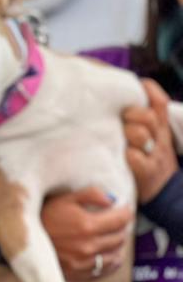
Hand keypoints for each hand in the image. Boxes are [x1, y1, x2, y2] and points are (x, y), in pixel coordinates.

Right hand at [40, 187, 132, 280]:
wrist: (20, 239)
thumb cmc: (42, 216)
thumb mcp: (64, 198)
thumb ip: (91, 194)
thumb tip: (112, 200)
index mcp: (87, 225)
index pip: (121, 219)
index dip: (125, 212)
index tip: (123, 208)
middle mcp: (88, 246)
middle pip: (120, 237)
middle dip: (121, 227)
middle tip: (116, 221)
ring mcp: (83, 262)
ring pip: (116, 254)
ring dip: (117, 244)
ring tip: (111, 236)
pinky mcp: (79, 274)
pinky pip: (105, 270)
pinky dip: (111, 261)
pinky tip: (107, 253)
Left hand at [125, 79, 178, 202]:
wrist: (167, 196)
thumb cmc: (150, 162)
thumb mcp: (153, 140)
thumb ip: (139, 123)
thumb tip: (115, 104)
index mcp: (159, 129)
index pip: (159, 103)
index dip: (149, 91)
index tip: (137, 85)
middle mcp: (158, 139)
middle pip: (149, 117)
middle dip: (133, 113)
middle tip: (122, 118)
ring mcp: (153, 156)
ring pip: (141, 134)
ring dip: (129, 132)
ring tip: (122, 138)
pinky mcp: (146, 173)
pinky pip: (136, 158)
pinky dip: (129, 155)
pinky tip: (124, 155)